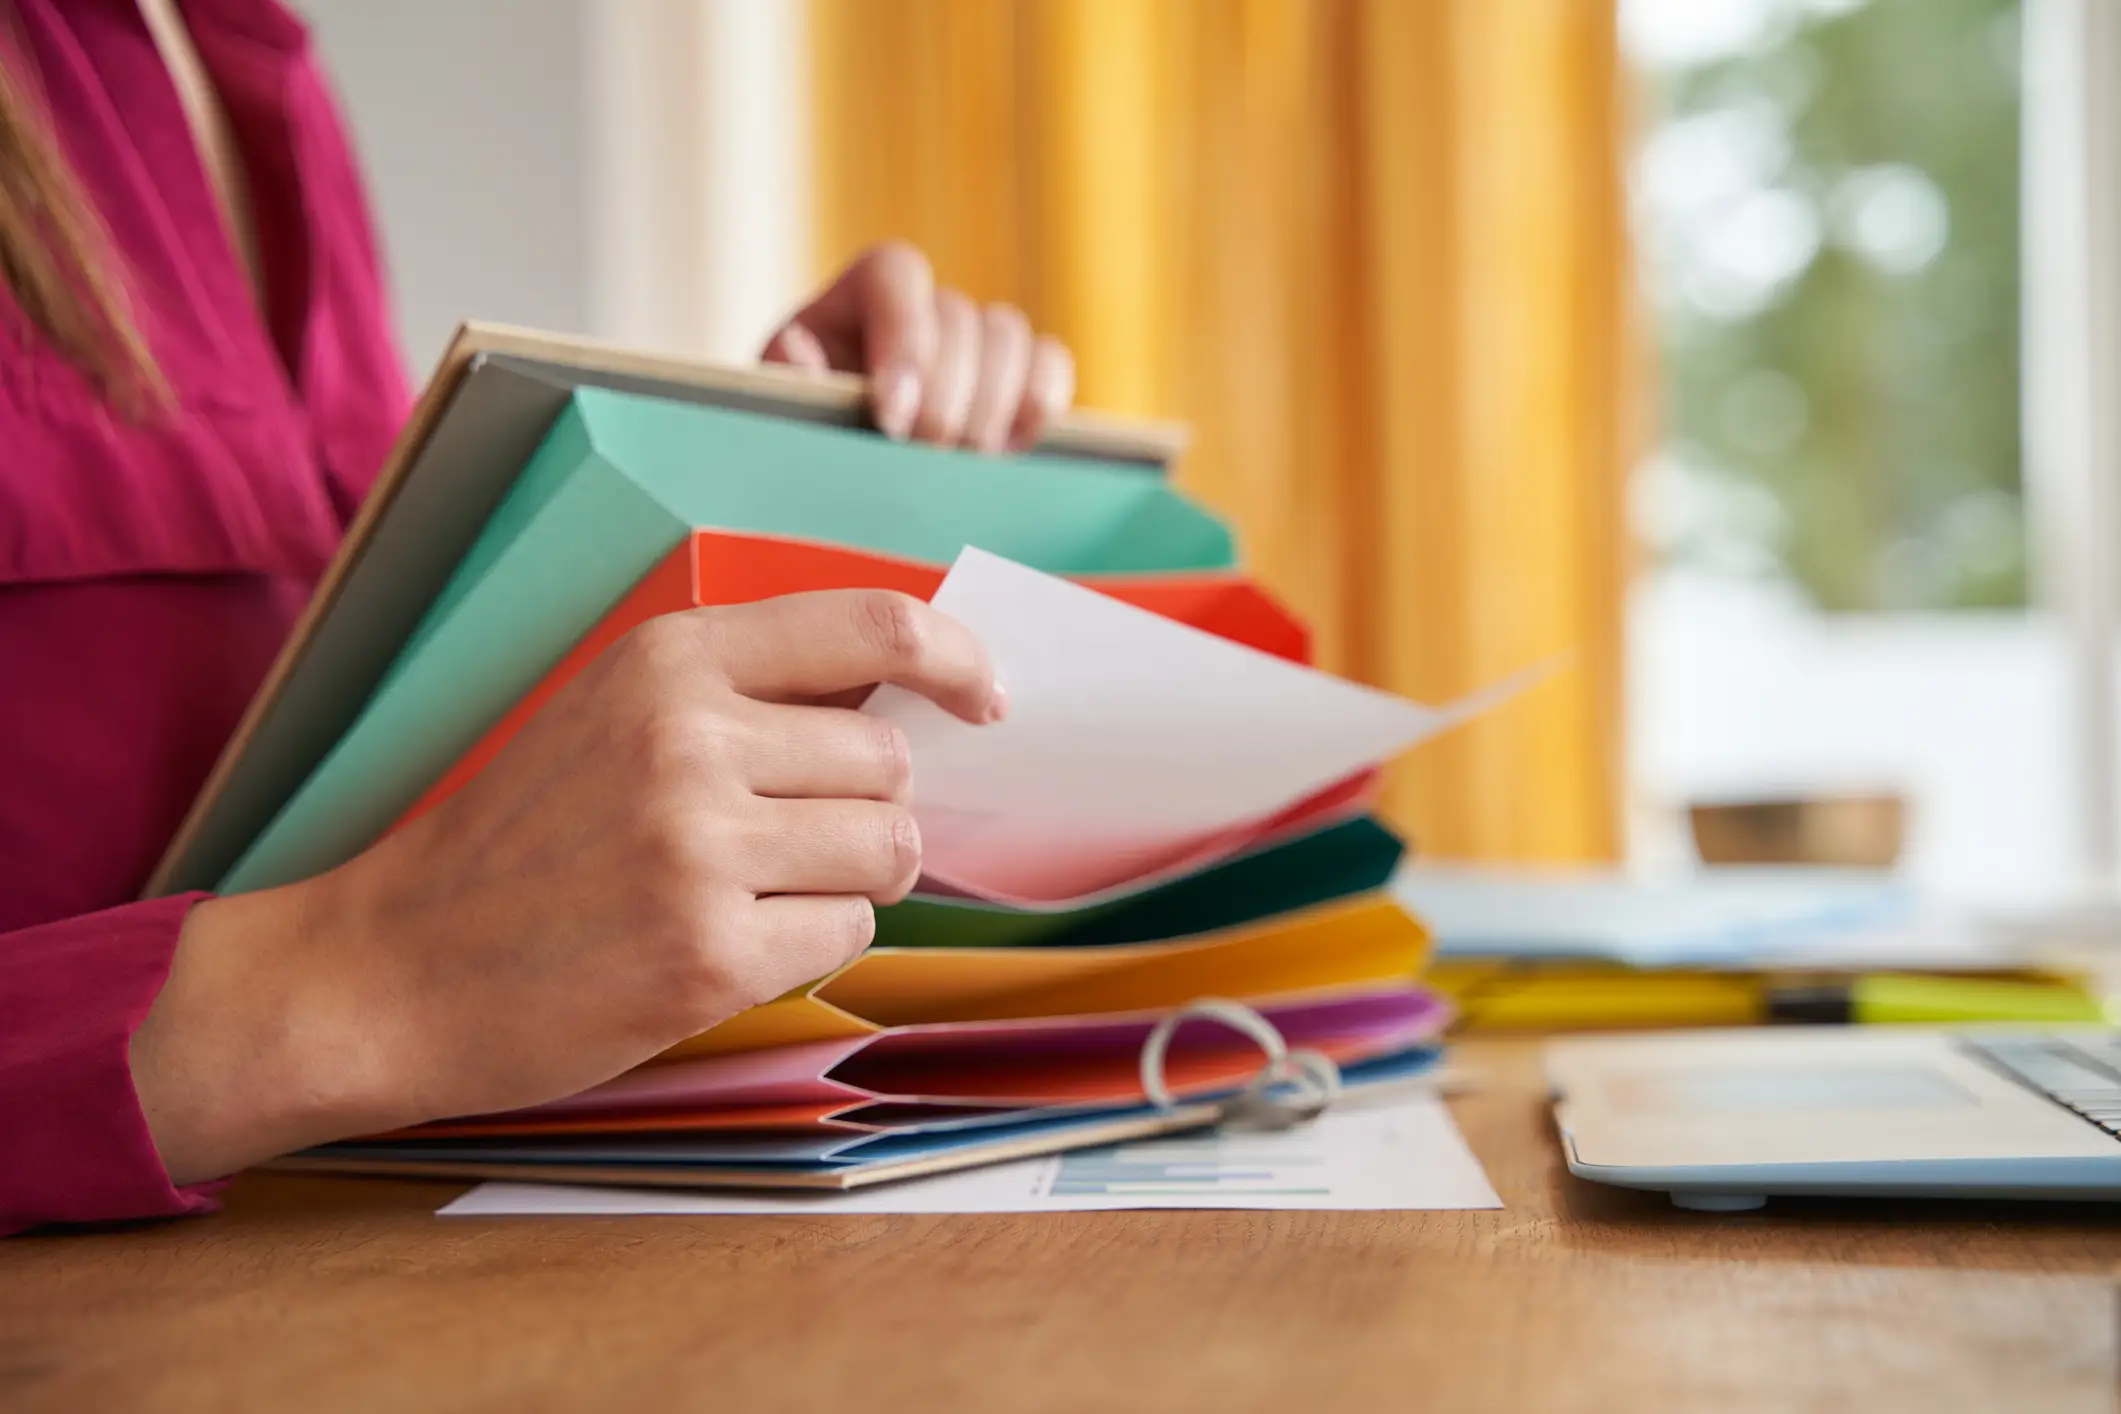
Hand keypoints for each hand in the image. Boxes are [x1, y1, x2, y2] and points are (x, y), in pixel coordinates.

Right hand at [129, 591, 1003, 1184]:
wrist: (389, 968)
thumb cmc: (515, 845)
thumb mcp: (611, 716)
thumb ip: (742, 695)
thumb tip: (900, 706)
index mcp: (668, 660)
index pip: (871, 627)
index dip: (955, 660)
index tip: (984, 700)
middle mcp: (689, 739)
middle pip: (890, 767)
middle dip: (863, 812)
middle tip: (784, 845)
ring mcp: (699, 848)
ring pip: (884, 852)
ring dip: (843, 882)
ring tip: (749, 894)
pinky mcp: (707, 953)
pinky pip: (845, 935)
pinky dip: (807, 946)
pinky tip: (722, 947)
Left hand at [762, 241, 1075, 452]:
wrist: (837, 480)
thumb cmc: (803, 439)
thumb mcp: (780, 409)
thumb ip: (789, 384)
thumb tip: (799, 356)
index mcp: (857, 297)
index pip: (895, 273)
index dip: (904, 337)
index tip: (893, 417)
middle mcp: (924, 308)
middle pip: (958, 316)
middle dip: (946, 398)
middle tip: (926, 460)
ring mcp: (975, 341)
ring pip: (1007, 336)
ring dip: (989, 406)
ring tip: (960, 466)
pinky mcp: (1018, 378)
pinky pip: (1050, 364)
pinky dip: (1038, 401)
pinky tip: (1009, 451)